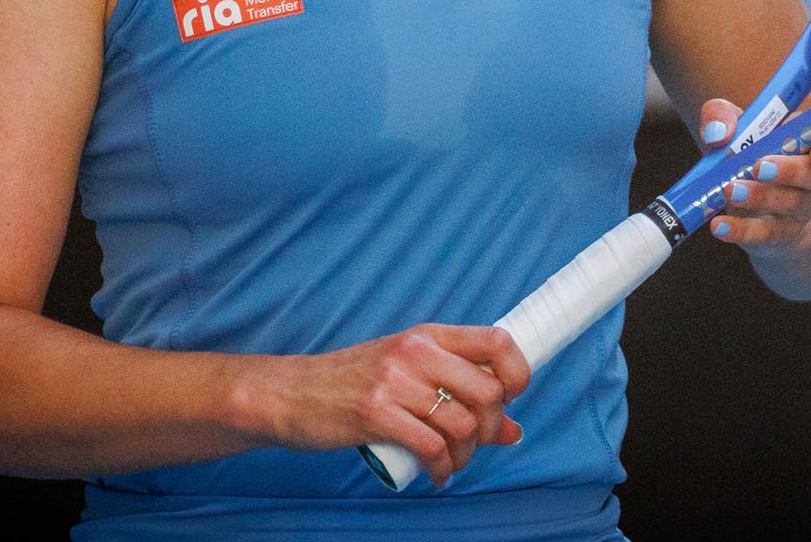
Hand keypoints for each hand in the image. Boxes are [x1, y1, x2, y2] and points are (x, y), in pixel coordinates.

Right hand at [259, 323, 530, 486]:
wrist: (292, 392)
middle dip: (491, 427)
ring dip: (466, 454)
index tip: (511, 398)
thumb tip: (513, 428)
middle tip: (475, 441)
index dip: (518, 373)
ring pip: (462, 424)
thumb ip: (458, 393)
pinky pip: (431, 447)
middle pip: (489, 391)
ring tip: (452, 461)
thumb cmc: (354, 382)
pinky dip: (442, 468)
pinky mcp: (376, 414)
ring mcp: (395, 382)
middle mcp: (416, 352)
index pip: (498, 341)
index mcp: (428, 336)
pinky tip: (437, 474)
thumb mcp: (408, 373)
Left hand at [697, 97, 810, 249]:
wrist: (755, 203)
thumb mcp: (734, 128)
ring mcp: (800, 208)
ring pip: (793, 204)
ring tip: (730, 190)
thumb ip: (722, 116)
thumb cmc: (748, 152)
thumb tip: (716, 132)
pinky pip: (766, 234)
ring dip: (761, 197)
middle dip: (790, 170)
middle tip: (759, 166)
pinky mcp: (778, 233)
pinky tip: (719, 226)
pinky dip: (741, 230)